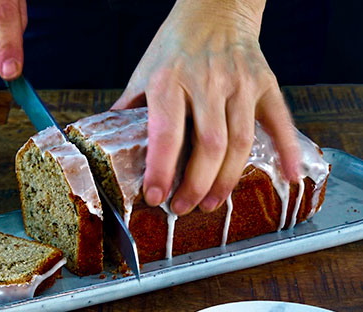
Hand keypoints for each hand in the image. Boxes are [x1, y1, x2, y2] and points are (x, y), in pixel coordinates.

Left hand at [112, 0, 300, 214]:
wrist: (215, 8)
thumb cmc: (174, 45)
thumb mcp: (144, 71)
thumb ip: (129, 109)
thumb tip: (106, 144)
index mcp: (169, 81)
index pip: (166, 135)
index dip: (162, 170)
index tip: (155, 197)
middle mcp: (207, 82)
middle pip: (208, 145)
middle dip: (197, 184)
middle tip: (185, 208)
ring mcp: (240, 83)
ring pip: (240, 141)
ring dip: (227, 179)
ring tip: (213, 203)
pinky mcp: (265, 83)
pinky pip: (279, 121)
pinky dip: (287, 150)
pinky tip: (289, 177)